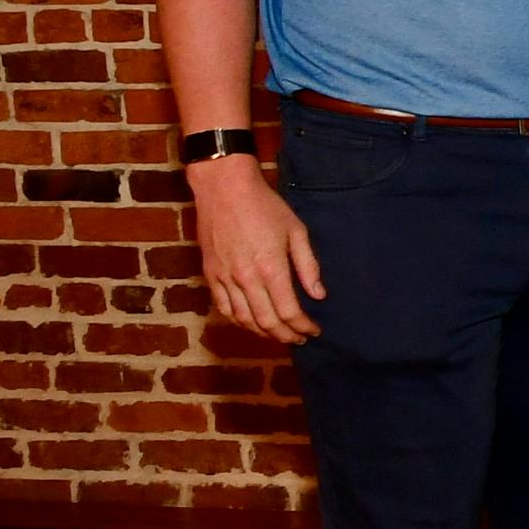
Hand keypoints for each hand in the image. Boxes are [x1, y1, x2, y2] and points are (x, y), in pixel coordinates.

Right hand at [190, 153, 324, 343]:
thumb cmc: (265, 206)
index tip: (314, 330)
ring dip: (262, 333)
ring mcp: (225, 278)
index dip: (303, 326)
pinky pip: (223, 307)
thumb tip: (318, 295)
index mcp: (271, 268)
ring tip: (279, 335)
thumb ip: (308, 266)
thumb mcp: (296, 231)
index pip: (289, 311)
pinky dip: (238, 320)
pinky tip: (251, 323)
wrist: (224, 189)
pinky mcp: (210, 274)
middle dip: (286, 336)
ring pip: (243, 319)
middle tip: (300, 339)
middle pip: (267, 321)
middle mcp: (246, 278)